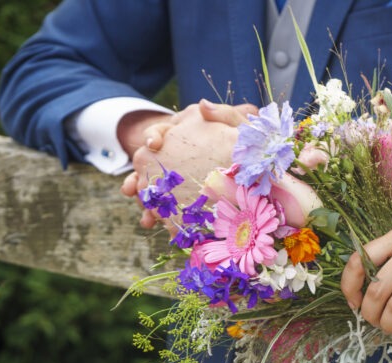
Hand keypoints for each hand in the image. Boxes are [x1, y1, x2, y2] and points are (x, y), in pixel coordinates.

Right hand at [120, 100, 257, 228]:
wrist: (260, 164)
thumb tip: (202, 105)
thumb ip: (225, 114)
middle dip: (138, 178)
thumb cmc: (249, 141)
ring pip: (155, 188)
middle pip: (149, 165)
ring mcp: (179, 176)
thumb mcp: (240, 126)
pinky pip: (168, 206)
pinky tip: (156, 227)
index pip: (160, 132)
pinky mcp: (185, 196)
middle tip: (131, 190)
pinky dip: (160, 216)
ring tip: (145, 218)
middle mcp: (176, 154)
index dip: (152, 136)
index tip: (153, 145)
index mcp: (184, 133)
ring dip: (146, 202)